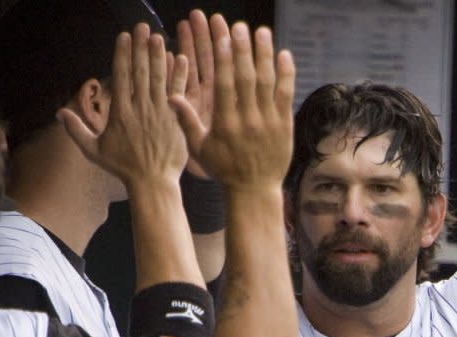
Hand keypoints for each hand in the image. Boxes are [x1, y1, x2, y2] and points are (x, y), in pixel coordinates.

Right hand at [57, 24, 188, 191]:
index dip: (122, 54)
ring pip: (159, 78)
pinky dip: (179, 75)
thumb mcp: (94, 151)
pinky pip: (178, 92)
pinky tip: (180, 58)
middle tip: (142, 27)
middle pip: (140, 71)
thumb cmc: (124, 168)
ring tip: (157, 37)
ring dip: (158, 55)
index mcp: (120, 113)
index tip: (124, 36)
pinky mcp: (176, 119)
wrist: (152, 182)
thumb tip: (59, 113)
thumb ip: (77, 130)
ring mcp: (160, 112)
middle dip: (140, 47)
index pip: (121, 76)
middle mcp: (140, 108)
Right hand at [169, 15, 295, 192]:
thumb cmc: (223, 170)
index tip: (223, 38)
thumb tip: (171, 96)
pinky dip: (286, 74)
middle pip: (245, 78)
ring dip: (265, 55)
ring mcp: (268, 122)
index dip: (224, 59)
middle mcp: (247, 120)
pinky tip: (283, 54)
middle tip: (240, 27)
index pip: (223, 85)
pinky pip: (286, 95)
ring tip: (262, 31)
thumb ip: (187, 121)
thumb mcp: (199, 149)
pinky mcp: (284, 125)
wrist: (253, 190)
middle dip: (243, 50)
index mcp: (225, 124)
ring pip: (268, 82)